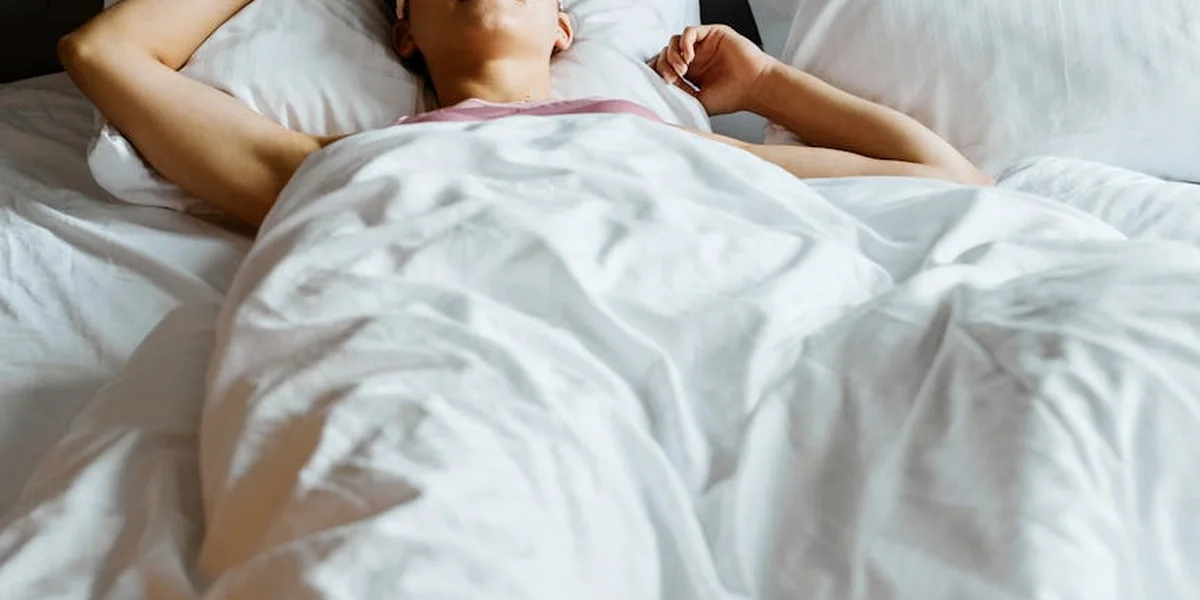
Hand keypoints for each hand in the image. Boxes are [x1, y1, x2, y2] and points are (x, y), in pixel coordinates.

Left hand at [649, 25, 777, 115]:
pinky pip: (689, 32)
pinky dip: (684, 43)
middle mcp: (695, 58)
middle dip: (664, 65)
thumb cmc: (731, 97)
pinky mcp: (712, 34)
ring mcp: (703, 45)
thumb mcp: (698, 102)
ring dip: (672, 55)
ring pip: (674, 41)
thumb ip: (679, 95)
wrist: (754, 88)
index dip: (657, 70)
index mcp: (690, 73)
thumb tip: (659, 89)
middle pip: (666, 53)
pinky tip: (689, 57)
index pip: (664, 65)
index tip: (658, 82)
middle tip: (673, 78)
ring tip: (682, 69)